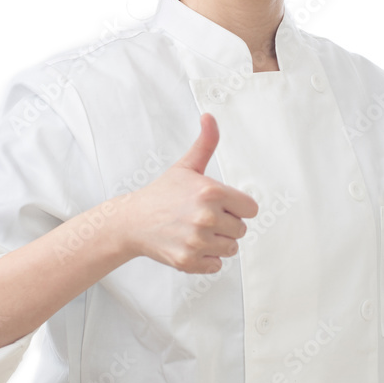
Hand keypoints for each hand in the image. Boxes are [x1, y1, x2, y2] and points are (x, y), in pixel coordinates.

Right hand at [121, 113, 258, 273]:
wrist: (133, 221)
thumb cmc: (162, 194)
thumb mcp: (187, 166)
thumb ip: (206, 142)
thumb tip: (209, 117)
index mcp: (211, 192)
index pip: (250, 209)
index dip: (236, 207)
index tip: (218, 205)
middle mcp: (206, 217)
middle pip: (241, 230)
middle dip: (225, 224)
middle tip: (201, 217)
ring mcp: (197, 241)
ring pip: (230, 248)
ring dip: (217, 242)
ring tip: (196, 231)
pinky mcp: (189, 261)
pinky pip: (216, 264)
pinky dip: (206, 258)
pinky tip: (190, 244)